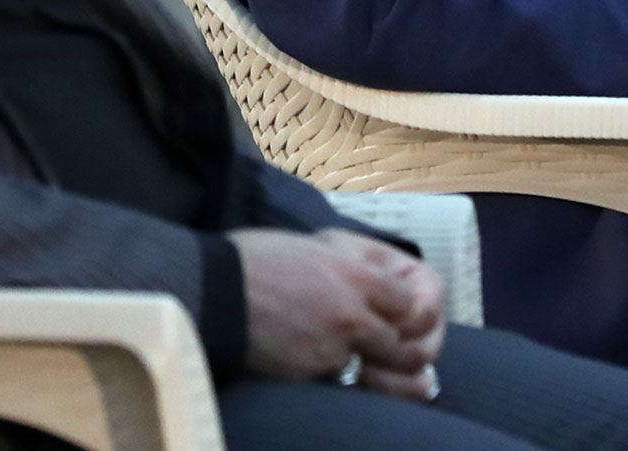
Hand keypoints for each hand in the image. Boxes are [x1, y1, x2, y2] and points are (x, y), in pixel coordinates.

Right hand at [231, 228, 445, 398]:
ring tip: (362, 364)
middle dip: (400, 350)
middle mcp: (352, 313)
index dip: (409, 313)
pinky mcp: (309, 373)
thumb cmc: (260, 258)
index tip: (399, 317)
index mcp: (357, 275)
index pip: (413, 305)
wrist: (214, 289)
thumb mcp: (320, 243)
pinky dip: (335, 377)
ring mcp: (331, 347)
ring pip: (373, 371)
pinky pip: (338, 382)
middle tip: (393, 353)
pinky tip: (321, 365)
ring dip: (371, 368)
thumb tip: (386, 277)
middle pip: (402, 346)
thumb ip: (359, 263)